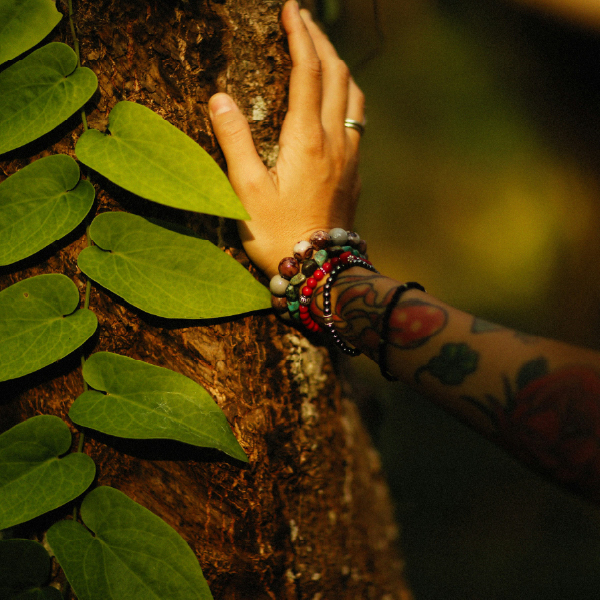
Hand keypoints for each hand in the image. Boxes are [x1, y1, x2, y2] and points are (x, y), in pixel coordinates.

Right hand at [208, 0, 364, 278]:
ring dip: (339, 65)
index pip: (308, 72)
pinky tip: (335, 100)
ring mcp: (350, 156)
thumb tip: (219, 98)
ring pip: (354, 95)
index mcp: (307, 140)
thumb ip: (234, 141)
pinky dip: (346, 94)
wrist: (321, 270)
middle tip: (302, 19)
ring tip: (321, 51)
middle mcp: (335, 141)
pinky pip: (357, 120)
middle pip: (337, 74)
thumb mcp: (246, 191)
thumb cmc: (278, 234)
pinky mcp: (355, 172)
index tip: (290, 9)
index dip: (300, 35)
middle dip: (321, 40)